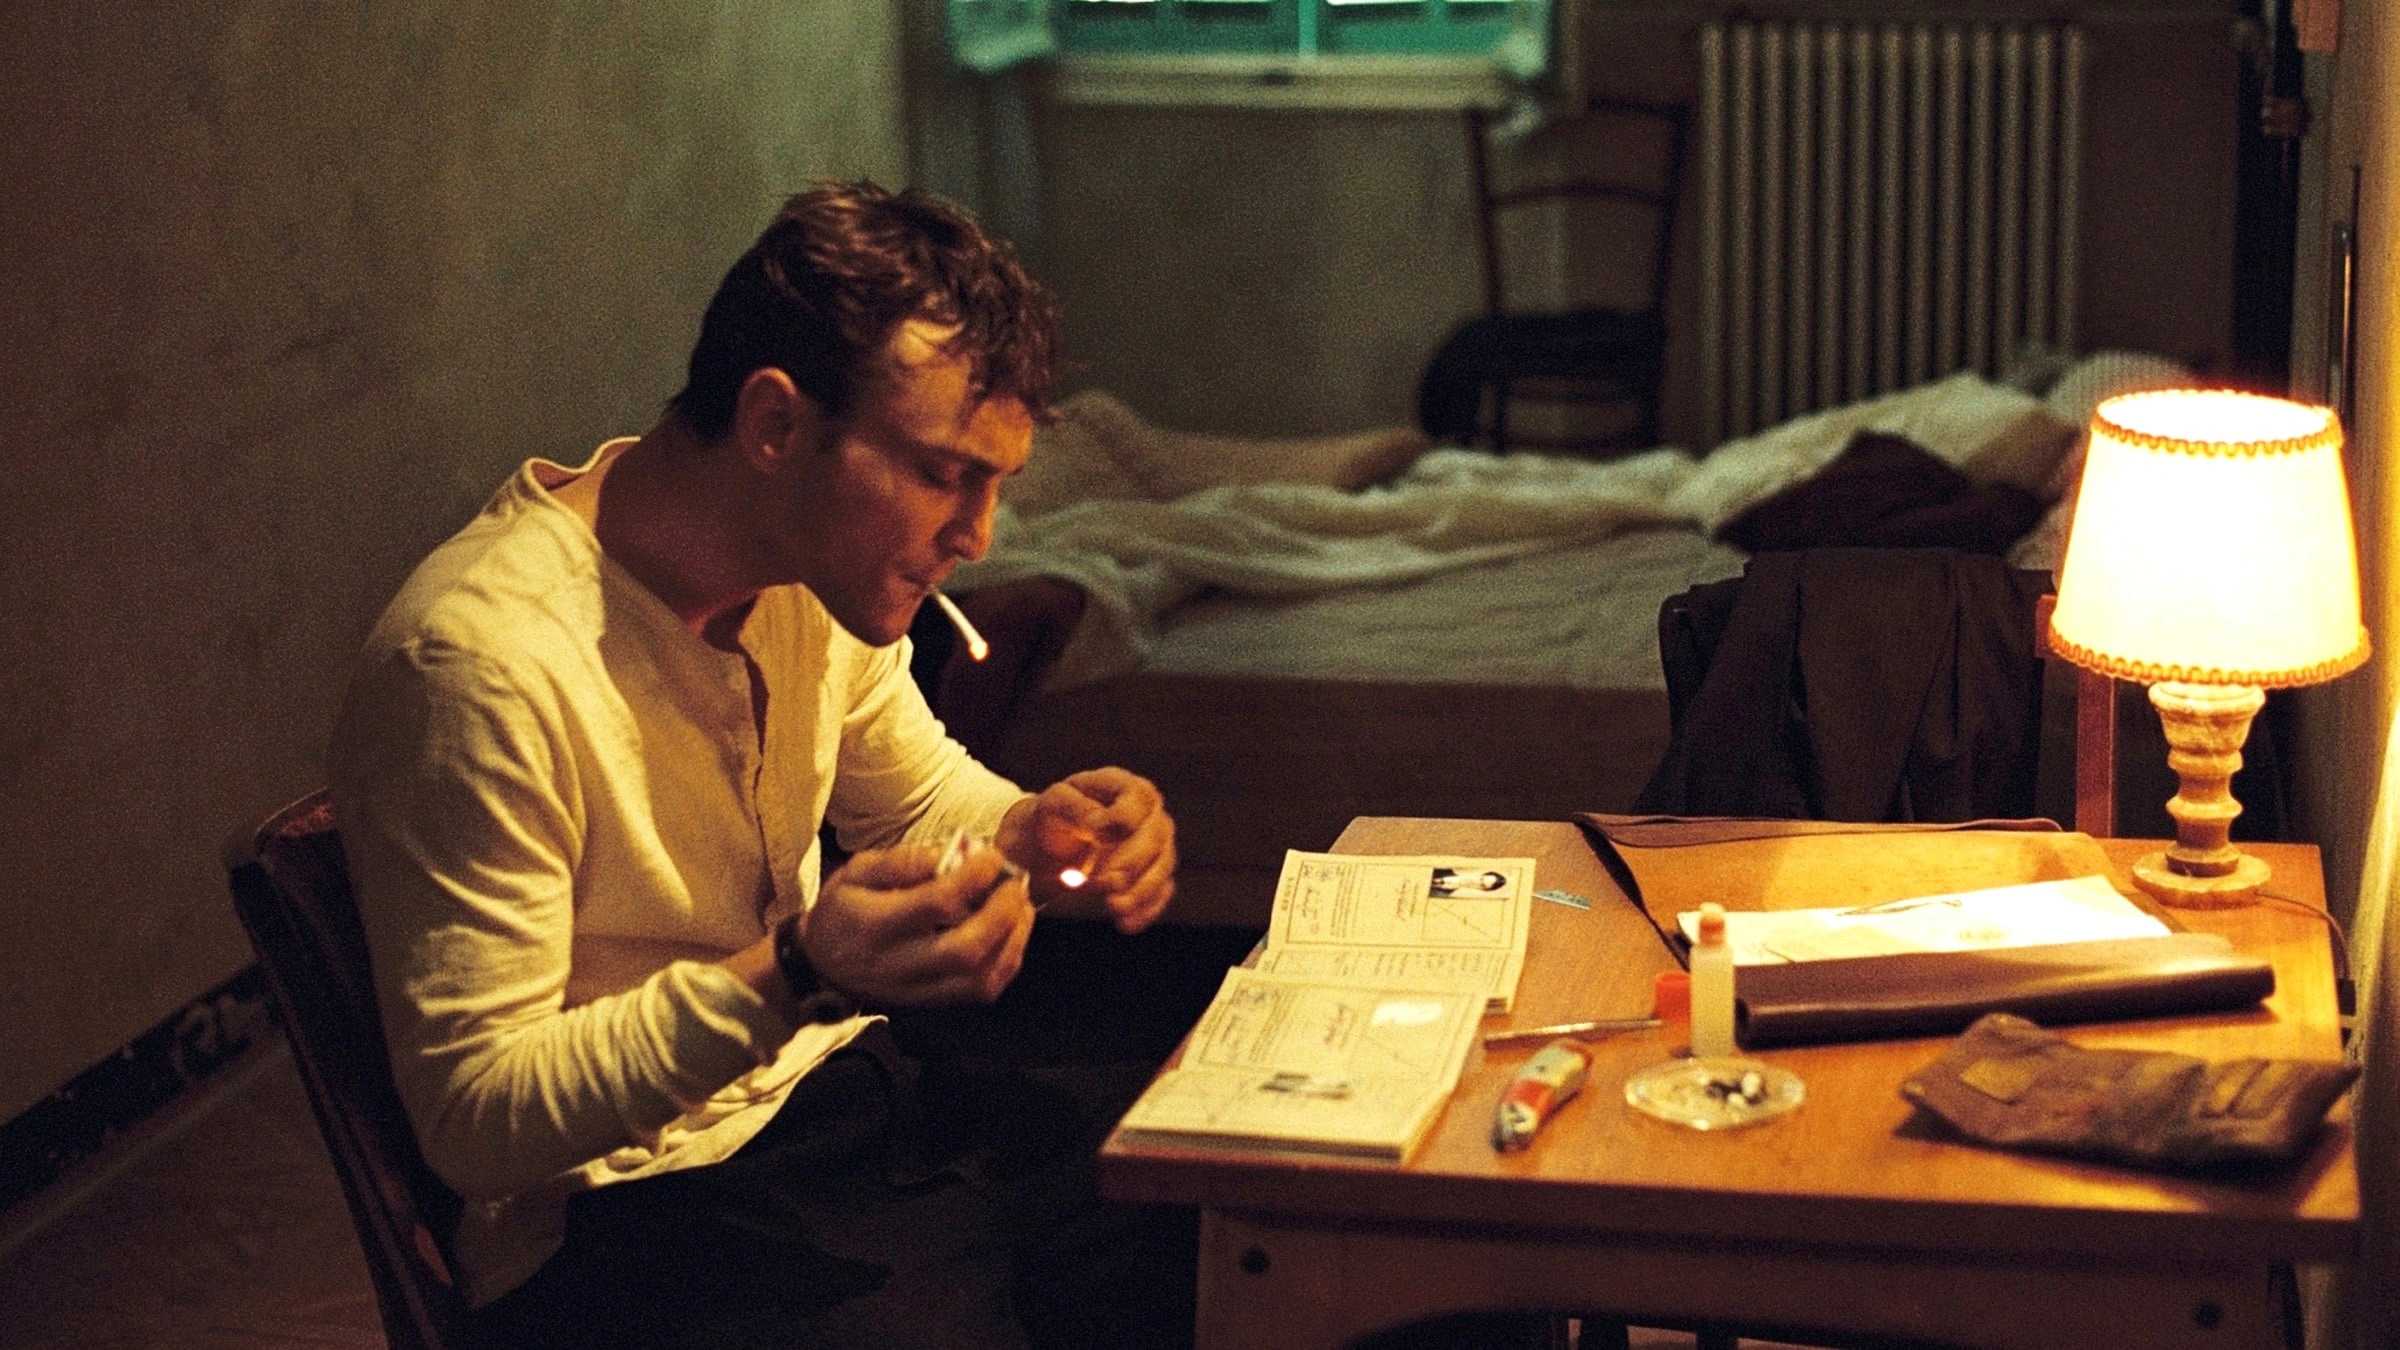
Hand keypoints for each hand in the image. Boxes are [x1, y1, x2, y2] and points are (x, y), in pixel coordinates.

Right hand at [799, 838, 1033, 1007]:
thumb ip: (901, 862)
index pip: (935, 904)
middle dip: (1002, 913)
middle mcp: (899, 964)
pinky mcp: (933, 1002)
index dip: (973, 877)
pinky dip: (1007, 961)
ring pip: (980, 979)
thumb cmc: (844, 910)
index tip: (992, 856)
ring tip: (1020, 906)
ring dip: (1012, 940)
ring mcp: (918, 990)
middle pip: (965, 950)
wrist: (821, 965)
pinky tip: (1011, 933)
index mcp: (876, 924)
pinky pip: (981, 991)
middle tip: (1015, 884)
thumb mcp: (856, 872)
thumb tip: (947, 853)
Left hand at [998, 768, 1176, 932]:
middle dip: (1131, 862)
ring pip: (1164, 865)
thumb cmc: (1048, 819)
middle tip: (1103, 882)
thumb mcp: (1052, 806)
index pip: (1140, 796)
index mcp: (1121, 786)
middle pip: (1156, 835)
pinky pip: (1160, 892)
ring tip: (1113, 906)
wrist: (1042, 849)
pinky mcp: (1152, 874)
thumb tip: (1106, 827)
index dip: (1125, 817)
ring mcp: (1154, 844)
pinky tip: (1125, 923)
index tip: (1098, 836)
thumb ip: (1077, 810)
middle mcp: (1146, 813)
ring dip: (1141, 889)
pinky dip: (1145, 909)